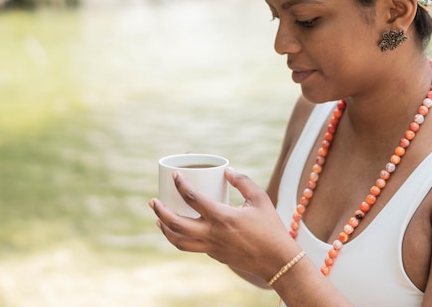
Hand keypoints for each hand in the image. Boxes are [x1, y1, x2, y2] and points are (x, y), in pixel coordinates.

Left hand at [149, 168, 300, 279]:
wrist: (277, 260)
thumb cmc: (271, 228)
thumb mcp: (260, 199)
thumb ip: (242, 182)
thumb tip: (226, 171)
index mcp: (222, 217)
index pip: (193, 198)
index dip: (181, 184)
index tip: (175, 176)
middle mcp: (212, 234)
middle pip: (176, 223)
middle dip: (160, 211)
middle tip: (154, 201)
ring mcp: (212, 247)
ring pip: (179, 241)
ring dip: (165, 229)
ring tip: (158, 219)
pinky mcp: (215, 256)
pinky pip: (192, 247)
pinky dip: (181, 238)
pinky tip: (180, 231)